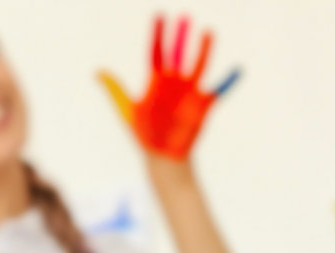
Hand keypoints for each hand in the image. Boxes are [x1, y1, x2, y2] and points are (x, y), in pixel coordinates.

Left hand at [99, 14, 240, 161]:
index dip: (158, 34)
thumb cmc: (144, 134)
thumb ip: (116, 89)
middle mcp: (175, 82)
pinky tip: (237, 69)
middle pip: (178, 53)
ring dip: (203, 50)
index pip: (157, 52)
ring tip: (208, 32)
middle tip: (184, 16)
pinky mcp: (203, 105)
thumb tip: (97, 72)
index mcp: (157, 81)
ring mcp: (190, 92)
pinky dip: (228, 82)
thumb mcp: (127, 111)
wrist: (162, 156)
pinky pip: (218, 91)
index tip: (159, 15)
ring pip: (198, 66)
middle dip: (181, 36)